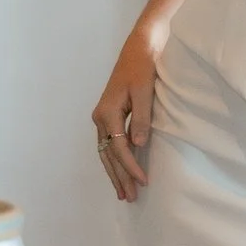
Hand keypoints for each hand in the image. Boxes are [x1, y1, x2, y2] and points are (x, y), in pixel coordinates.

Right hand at [91, 33, 158, 202]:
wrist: (140, 46)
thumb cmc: (144, 67)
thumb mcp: (145, 92)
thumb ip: (141, 119)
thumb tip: (138, 145)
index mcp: (107, 112)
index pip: (119, 148)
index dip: (130, 168)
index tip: (143, 182)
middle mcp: (100, 117)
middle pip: (108, 155)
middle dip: (119, 177)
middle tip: (129, 198)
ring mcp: (103, 116)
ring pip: (106, 152)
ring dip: (115, 172)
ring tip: (123, 192)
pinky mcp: (110, 114)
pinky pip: (109, 143)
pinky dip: (115, 160)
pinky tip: (120, 170)